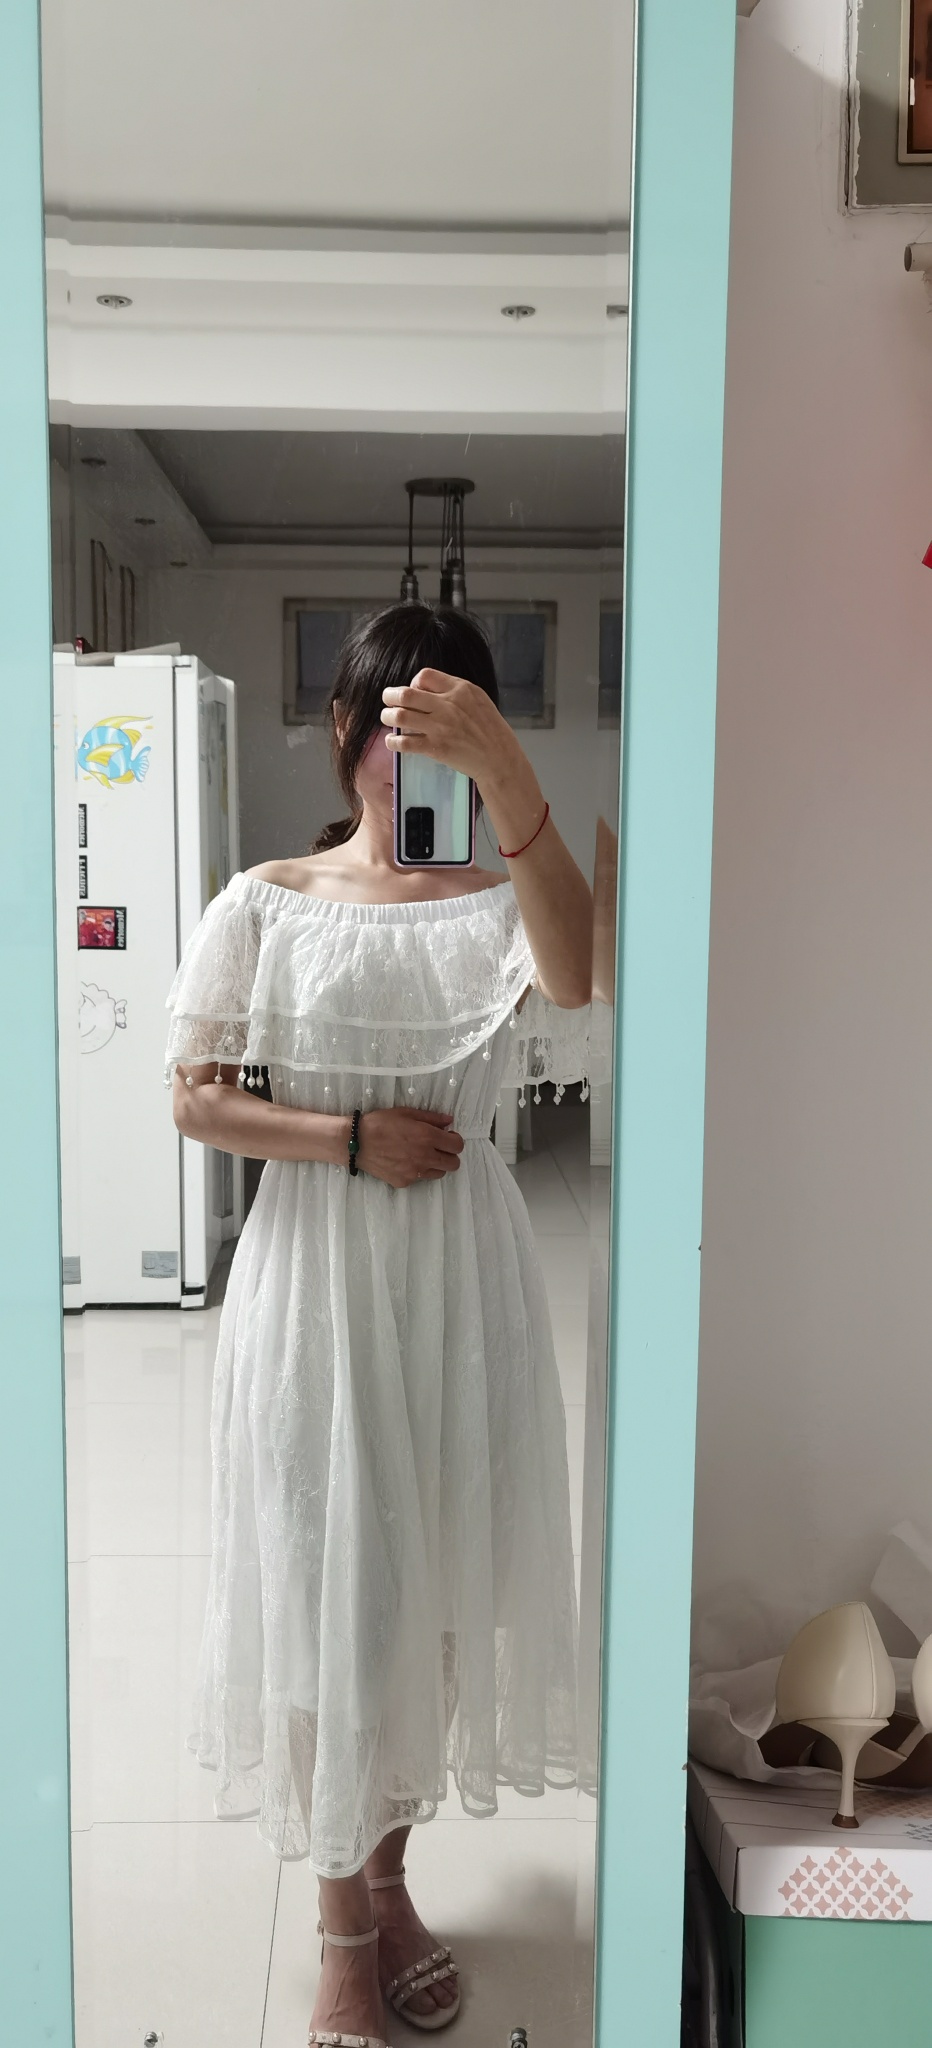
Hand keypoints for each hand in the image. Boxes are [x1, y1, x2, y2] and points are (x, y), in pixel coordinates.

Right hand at [356, 1106, 464, 1188]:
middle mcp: (425, 1157)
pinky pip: (420, 1178)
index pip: (458, 1146)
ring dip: (436, 1165)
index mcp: (428, 1137)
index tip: (446, 1137)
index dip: (455, 1140)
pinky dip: (417, 1171)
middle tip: (438, 1148)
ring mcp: (415, 1172)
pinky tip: (404, 1162)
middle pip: (454, 1164)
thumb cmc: (380, 1123)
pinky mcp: (404, 1182)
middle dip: (450, 1155)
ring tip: (421, 1155)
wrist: (356, 1142)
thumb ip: (431, 1117)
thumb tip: (449, 1120)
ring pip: (440, 1173)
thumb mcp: (406, 1113)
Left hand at [380, 667, 517, 787]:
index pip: (425, 675)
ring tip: (387, 719)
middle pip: (406, 694)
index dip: (413, 682)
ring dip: (387, 717)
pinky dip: (393, 741)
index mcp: (461, 689)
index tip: (414, 693)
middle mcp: (448, 705)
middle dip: (390, 696)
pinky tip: (392, 741)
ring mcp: (440, 727)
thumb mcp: (478, 699)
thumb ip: (455, 692)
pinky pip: (404, 742)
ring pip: (400, 716)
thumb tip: (428, 691)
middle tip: (386, 700)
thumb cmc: (491, 730)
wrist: (499, 758)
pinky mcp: (436, 748)